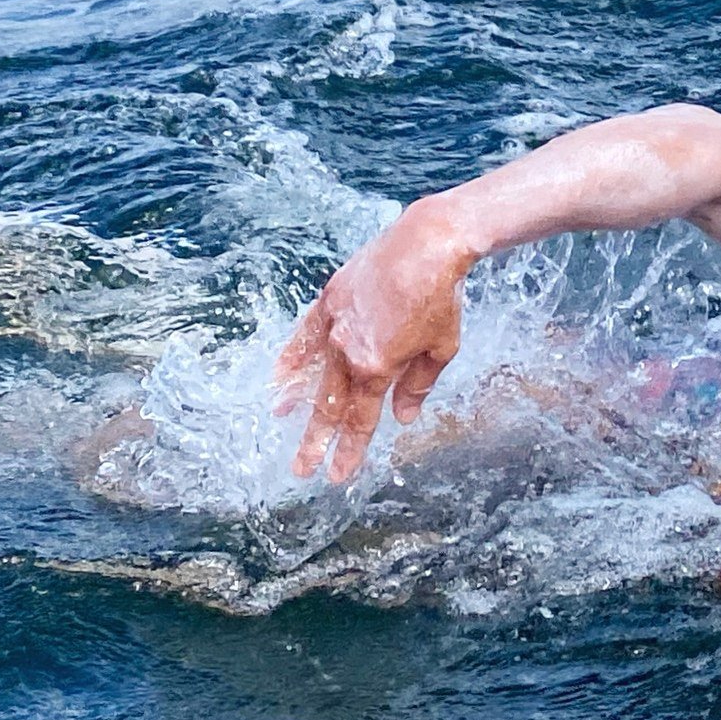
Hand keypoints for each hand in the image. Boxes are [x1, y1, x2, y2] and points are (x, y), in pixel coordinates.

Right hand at [274, 205, 468, 483]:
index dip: (349, 450)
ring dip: (296, 401)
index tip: (336, 475)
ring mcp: (334, 325)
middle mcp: (348, 351)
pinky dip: (291, 359)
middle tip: (302, 469)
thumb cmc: (441, 297)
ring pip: (311, 373)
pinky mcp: (328, 301)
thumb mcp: (441, 349)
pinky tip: (279, 377)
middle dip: (316, 441)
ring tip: (281, 423)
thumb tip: (403, 417)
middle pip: (329, 405)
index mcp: (377, 368)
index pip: (359, 420)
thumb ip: (417, 385)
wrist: (427, 244)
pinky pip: (304, 337)